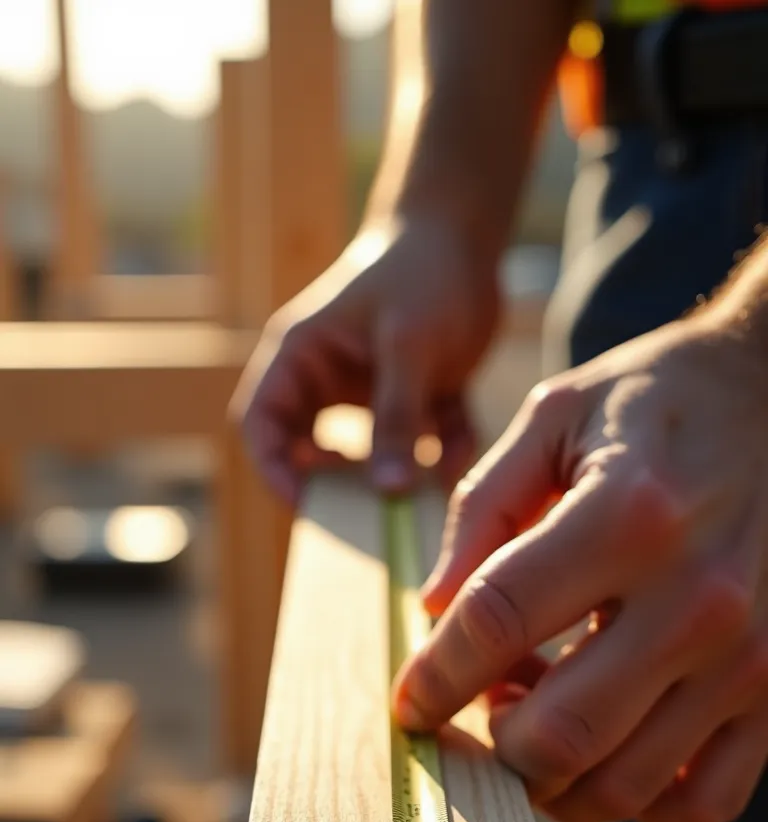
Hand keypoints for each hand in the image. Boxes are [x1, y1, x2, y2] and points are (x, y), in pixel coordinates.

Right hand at [231, 218, 499, 501]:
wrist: (469, 231)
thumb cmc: (423, 270)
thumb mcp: (408, 344)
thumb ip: (396, 417)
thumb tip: (388, 490)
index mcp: (302, 357)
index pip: (261, 423)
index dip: (273, 469)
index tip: (303, 505)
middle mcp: (328, 381)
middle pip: (308, 452)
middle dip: (332, 488)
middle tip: (358, 520)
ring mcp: (372, 394)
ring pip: (368, 459)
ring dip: (390, 481)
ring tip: (407, 502)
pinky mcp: (418, 402)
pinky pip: (424, 446)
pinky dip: (441, 457)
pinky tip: (456, 459)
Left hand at [393, 317, 767, 821]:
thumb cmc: (659, 403)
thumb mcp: (556, 416)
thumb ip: (482, 508)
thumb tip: (430, 612)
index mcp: (628, 514)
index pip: (497, 623)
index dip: (434, 677)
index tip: (410, 700)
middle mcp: (698, 597)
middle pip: (559, 732)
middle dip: (493, 741)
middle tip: (483, 708)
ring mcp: (748, 656)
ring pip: (623, 783)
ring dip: (554, 777)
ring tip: (539, 719)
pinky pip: (704, 799)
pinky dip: (641, 802)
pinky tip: (609, 753)